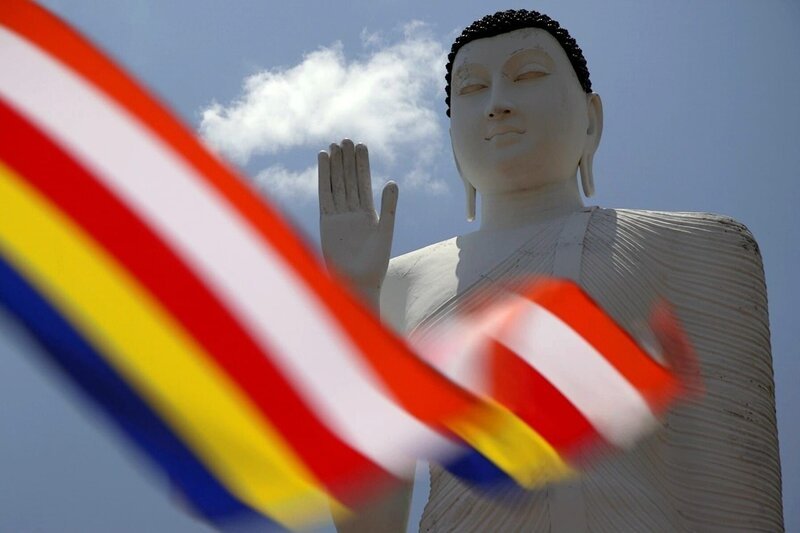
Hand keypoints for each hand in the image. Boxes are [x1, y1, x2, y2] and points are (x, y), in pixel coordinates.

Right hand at [318, 139, 397, 306]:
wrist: (358, 282)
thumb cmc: (374, 263)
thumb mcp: (385, 232)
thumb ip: (389, 207)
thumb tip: (393, 182)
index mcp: (368, 214)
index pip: (363, 184)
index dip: (362, 165)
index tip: (361, 146)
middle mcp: (352, 213)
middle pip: (348, 181)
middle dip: (347, 161)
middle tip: (346, 140)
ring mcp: (338, 216)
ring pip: (336, 185)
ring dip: (336, 166)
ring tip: (334, 146)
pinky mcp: (326, 221)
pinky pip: (324, 196)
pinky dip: (323, 178)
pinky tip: (324, 162)